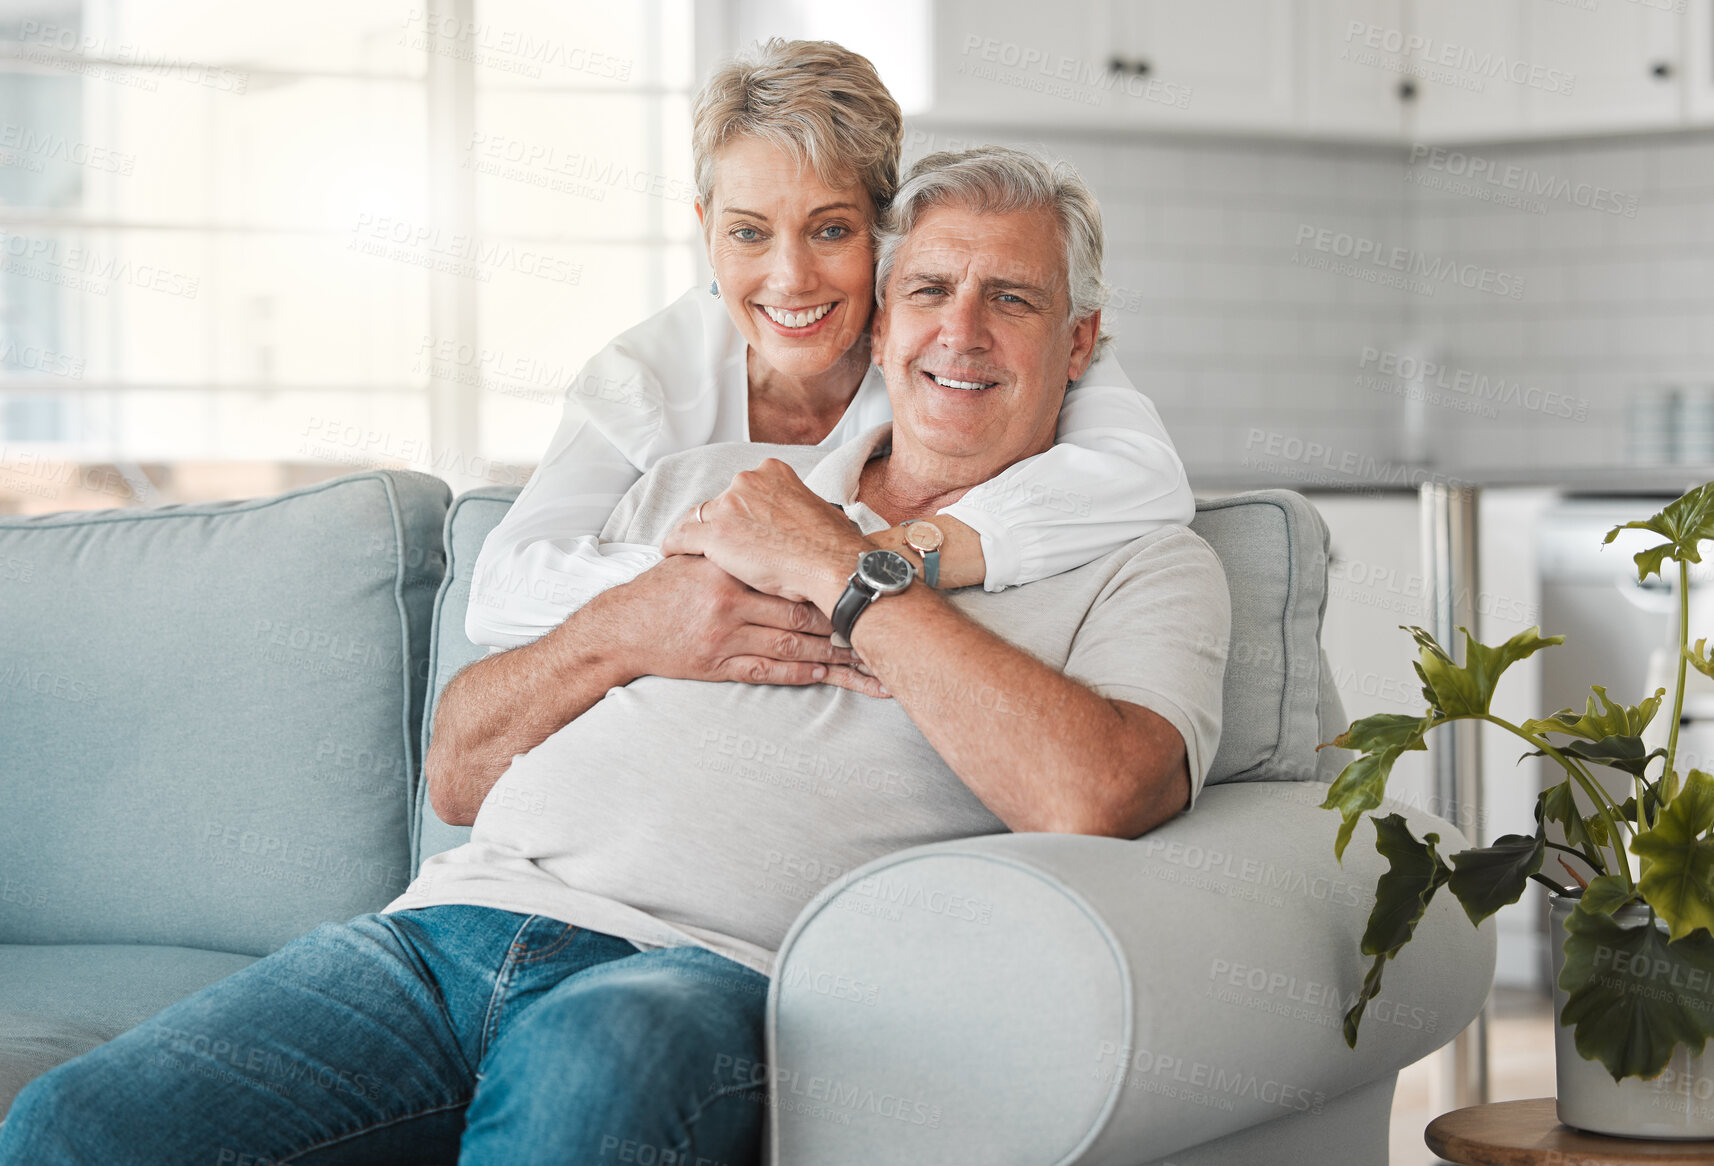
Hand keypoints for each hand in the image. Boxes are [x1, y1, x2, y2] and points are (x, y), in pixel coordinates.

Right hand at [604, 553, 886, 697]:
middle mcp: (729, 602)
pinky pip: (766, 670)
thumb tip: (781, 538)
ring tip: (867, 661)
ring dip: (832, 655)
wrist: (621, 627)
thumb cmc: (664, 590)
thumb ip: (736, 550)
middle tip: (880, 627)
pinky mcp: (716, 666)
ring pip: (791, 645)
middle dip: (842, 622)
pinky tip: (826, 674)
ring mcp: (724, 637)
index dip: (828, 584)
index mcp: (728, 569)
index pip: (789, 576)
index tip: (860, 586)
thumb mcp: (698, 558)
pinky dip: (799, 672)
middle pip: (799, 613)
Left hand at [661, 459, 869, 609]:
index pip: (742, 489)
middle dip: (722, 523)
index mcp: (772, 472)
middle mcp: (747, 481)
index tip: (742, 524)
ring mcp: (729, 506)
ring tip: (691, 550)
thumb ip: (798, 508)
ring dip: (698, 534)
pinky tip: (669, 554)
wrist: (832, 565)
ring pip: (699, 518)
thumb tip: (805, 521)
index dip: (740, 509)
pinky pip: (682, 537)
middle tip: (727, 546)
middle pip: (720, 502)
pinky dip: (674, 546)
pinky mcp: (715, 534)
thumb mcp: (819, 510)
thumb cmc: (833, 545)